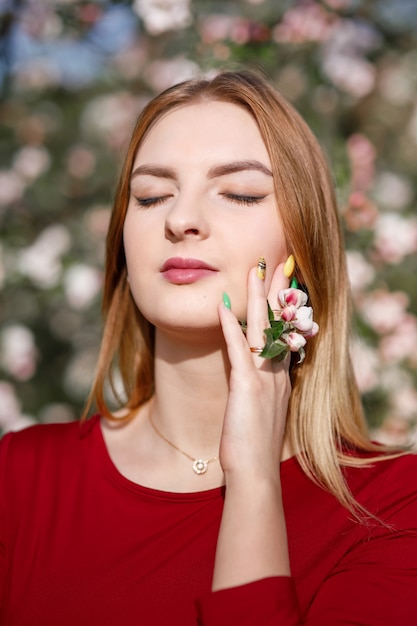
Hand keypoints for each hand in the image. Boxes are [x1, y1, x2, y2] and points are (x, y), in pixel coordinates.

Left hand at [218, 261, 291, 481]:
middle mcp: (278, 374)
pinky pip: (238, 349)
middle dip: (278, 290)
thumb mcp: (260, 413)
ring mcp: (265, 378)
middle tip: (278, 262)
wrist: (256, 472)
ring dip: (257, 297)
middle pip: (279, 323)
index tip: (285, 283)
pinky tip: (224, 304)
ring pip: (262, 329)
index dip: (285, 307)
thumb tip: (250, 378)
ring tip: (254, 269)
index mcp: (281, 379)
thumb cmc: (254, 447)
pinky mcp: (247, 387)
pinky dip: (231, 325)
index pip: (286, 334)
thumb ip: (258, 391)